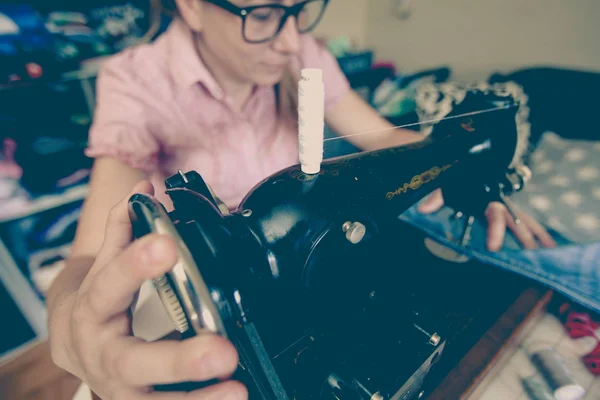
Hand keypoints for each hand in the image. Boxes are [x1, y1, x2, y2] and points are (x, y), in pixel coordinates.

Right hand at [52, 181, 246, 399]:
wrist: (74, 345)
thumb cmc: (98, 303)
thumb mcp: (104, 265)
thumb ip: (124, 228)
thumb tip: (146, 187)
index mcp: (94, 311)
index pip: (110, 286)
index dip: (134, 264)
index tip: (166, 243)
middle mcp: (105, 357)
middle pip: (135, 363)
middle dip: (178, 359)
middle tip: (221, 350)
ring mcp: (121, 390)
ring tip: (235, 389)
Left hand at [418, 189, 556, 251]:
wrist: (466, 167)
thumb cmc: (456, 181)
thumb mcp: (446, 187)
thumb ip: (436, 197)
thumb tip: (422, 209)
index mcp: (487, 198)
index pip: (495, 216)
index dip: (496, 232)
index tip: (494, 249)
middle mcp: (502, 203)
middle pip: (516, 223)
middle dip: (523, 240)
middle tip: (529, 259)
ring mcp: (509, 206)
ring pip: (528, 222)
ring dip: (538, 237)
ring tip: (549, 254)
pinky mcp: (512, 210)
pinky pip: (529, 222)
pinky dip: (540, 234)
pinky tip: (550, 247)